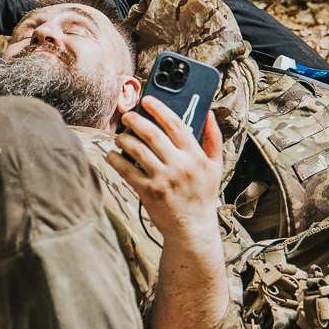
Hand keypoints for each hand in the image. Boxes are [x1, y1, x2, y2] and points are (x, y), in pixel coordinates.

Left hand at [108, 97, 224, 245]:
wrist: (192, 228)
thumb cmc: (202, 195)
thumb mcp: (216, 166)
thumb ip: (213, 138)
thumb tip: (208, 113)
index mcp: (196, 157)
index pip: (176, 124)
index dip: (159, 108)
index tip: (147, 100)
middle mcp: (180, 166)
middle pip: (152, 134)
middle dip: (135, 120)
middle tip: (127, 116)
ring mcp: (163, 179)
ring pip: (136, 150)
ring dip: (123, 138)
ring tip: (120, 136)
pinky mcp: (148, 192)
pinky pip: (126, 170)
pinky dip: (116, 159)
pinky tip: (112, 154)